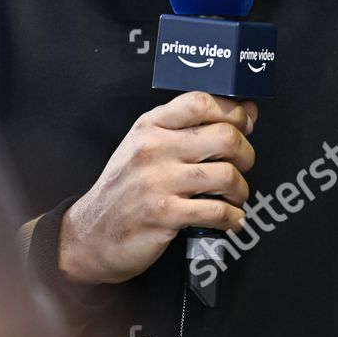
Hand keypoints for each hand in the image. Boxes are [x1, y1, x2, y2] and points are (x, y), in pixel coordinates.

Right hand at [58, 91, 255, 285]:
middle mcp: (153, 149)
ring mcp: (158, 182)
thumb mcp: (144, 147)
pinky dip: (233, 218)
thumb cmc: (124, 189)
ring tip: (233, 197)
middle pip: (224, 136)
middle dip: (246, 153)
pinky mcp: (164, 214)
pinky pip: (217, 211)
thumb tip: (244, 111)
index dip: (233, 111)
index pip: (200, 102)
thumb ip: (187, 128)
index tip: (244, 123)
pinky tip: (230, 220)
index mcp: (150, 127)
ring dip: (241, 190)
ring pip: (227, 175)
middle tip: (242, 165)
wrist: (91, 234)